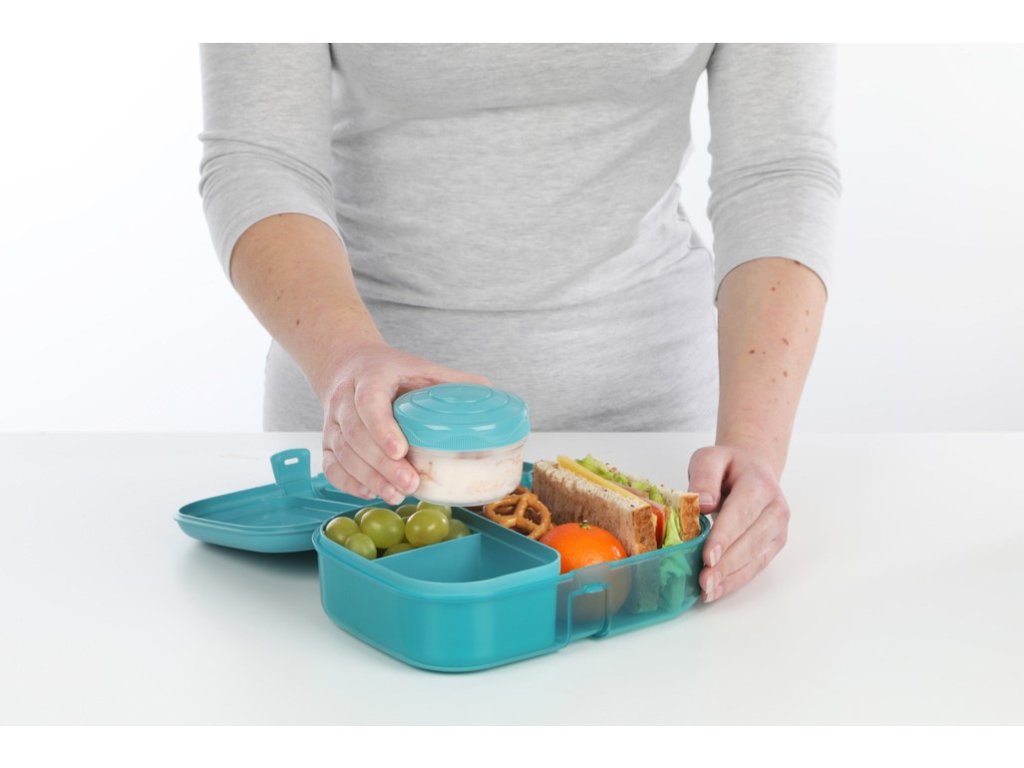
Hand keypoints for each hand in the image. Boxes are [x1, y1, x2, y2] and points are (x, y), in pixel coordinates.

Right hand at [318, 343, 489, 504]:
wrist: (349, 364)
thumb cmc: (391, 370)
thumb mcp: (421, 366)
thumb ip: (453, 381)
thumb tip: (492, 394)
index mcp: (370, 376)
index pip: (369, 402)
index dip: (382, 429)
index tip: (400, 451)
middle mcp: (345, 398)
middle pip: (355, 435)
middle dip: (381, 464)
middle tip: (409, 484)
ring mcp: (333, 421)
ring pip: (343, 453)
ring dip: (368, 478)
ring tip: (396, 494)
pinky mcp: (328, 440)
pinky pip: (331, 465)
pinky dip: (348, 483)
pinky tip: (371, 492)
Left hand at [686, 446, 790, 602]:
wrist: (753, 468)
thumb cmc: (728, 466)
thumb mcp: (709, 459)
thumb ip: (704, 477)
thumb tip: (702, 503)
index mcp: (759, 483)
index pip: (741, 512)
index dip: (725, 536)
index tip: (708, 557)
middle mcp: (775, 508)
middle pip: (751, 540)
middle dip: (727, 563)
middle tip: (704, 580)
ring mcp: (779, 528)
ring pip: (756, 557)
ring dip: (732, 577)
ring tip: (707, 590)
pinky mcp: (775, 543)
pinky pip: (757, 565)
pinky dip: (737, 580)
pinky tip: (717, 590)